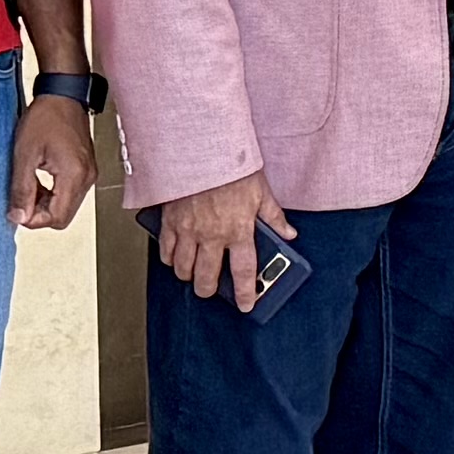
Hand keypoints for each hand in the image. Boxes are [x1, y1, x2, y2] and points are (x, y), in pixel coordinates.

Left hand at [10, 92, 96, 231]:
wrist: (63, 95)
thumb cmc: (46, 118)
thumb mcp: (25, 154)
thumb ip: (21, 189)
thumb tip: (17, 217)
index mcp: (73, 176)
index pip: (56, 218)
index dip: (33, 219)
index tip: (16, 208)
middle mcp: (87, 178)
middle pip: (63, 216)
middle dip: (39, 213)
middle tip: (20, 197)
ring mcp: (89, 174)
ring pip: (67, 207)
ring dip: (45, 204)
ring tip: (28, 185)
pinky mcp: (87, 169)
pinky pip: (71, 194)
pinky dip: (53, 194)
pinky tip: (39, 180)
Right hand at [153, 170, 293, 308]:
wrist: (202, 148)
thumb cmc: (232, 167)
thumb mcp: (261, 191)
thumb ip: (273, 217)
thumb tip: (288, 234)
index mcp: (238, 230)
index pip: (243, 271)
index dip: (245, 293)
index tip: (247, 305)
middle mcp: (212, 235)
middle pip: (206, 278)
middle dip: (208, 290)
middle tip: (210, 290)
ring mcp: (188, 230)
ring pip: (183, 269)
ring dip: (188, 275)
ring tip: (194, 273)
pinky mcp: (170, 222)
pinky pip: (166, 251)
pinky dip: (170, 258)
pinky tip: (176, 257)